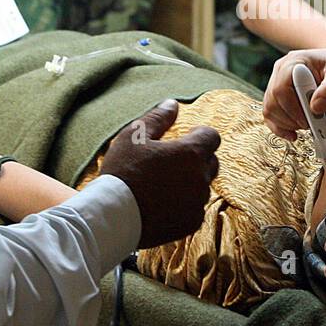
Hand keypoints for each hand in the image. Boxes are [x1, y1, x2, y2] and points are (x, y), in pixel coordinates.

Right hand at [100, 99, 220, 248]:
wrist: (113, 216)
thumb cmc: (122, 172)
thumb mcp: (134, 136)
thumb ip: (158, 118)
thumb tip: (173, 103)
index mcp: (191, 153)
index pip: (212, 137)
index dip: (199, 135)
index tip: (185, 138)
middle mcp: (200, 177)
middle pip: (211, 162)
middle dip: (197, 159)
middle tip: (170, 162)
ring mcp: (198, 202)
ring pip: (202, 186)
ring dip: (189, 183)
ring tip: (161, 185)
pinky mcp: (192, 223)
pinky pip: (195, 209)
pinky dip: (184, 205)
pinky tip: (162, 204)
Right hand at [262, 48, 325, 140]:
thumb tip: (315, 108)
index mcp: (294, 62)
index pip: (281, 88)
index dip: (293, 108)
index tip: (311, 119)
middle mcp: (280, 71)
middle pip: (272, 101)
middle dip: (291, 119)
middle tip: (311, 125)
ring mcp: (277, 84)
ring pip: (269, 110)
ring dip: (286, 124)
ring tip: (308, 126)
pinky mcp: (278, 97)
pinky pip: (271, 116)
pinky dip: (280, 128)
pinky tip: (294, 135)